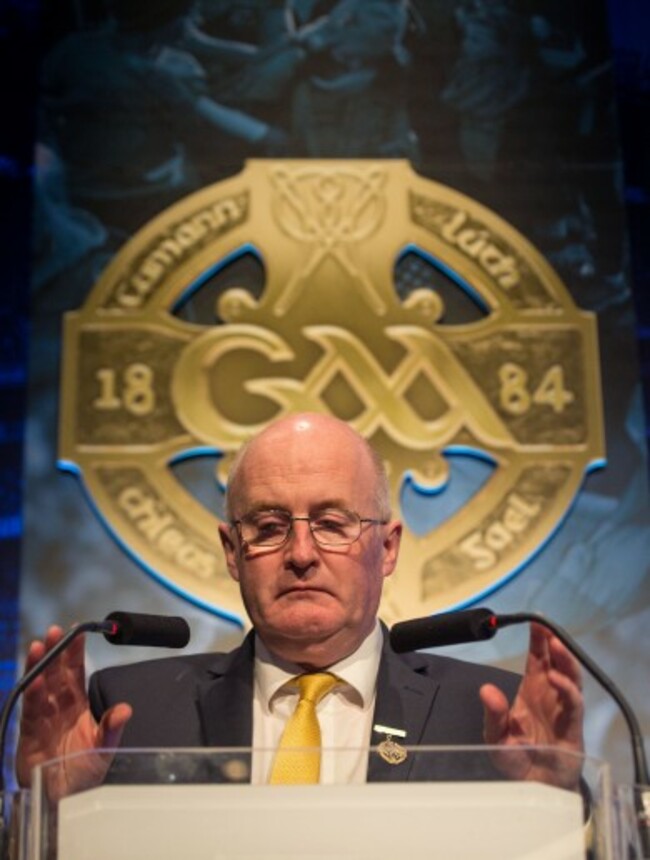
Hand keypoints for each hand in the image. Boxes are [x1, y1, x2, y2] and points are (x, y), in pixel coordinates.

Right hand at [16, 625, 131, 800]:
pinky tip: (34, 679)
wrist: (64, 799)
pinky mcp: (28, 733)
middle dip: (55, 651)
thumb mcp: (104, 748)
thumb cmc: (85, 772)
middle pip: (55, 673)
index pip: (76, 672)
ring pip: (39, 686)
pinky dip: (32, 694)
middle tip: (53, 631)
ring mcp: (42, 717)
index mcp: (77, 704)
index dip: (74, 652)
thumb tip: (126, 709)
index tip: (76, 631)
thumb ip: (111, 727)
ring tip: (38, 646)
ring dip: (39, 666)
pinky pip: (30, 709)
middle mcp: (58, 706)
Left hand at [480, 623, 583, 788]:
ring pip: (569, 676)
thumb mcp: (495, 736)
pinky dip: (566, 688)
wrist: (535, 787)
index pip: (536, 659)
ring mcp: (562, 708)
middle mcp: (548, 695)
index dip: (537, 640)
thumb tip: (486, 690)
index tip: (534, 620)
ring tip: (555, 644)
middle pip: (555, 662)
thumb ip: (492, 715)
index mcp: (531, 690)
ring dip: (564, 659)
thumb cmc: (516, 758)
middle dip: (552, 642)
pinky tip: (555, 678)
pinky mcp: (572, 725)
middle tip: (546, 626)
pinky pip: (573, 702)